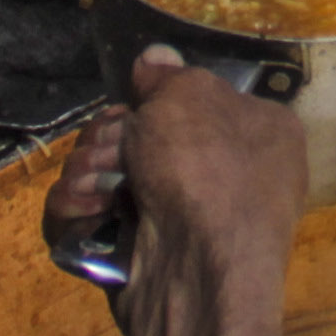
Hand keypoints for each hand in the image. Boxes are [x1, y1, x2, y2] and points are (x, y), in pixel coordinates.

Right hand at [51, 46, 310, 335]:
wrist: (196, 275)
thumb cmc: (208, 173)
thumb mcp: (191, 97)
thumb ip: (168, 76)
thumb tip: (155, 60)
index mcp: (258, 134)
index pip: (196, 101)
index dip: (158, 99)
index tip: (138, 100)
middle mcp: (225, 177)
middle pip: (137, 136)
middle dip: (109, 139)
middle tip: (114, 151)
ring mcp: (178, 220)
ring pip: (105, 174)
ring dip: (87, 173)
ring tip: (98, 190)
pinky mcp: (136, 255)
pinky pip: (89, 218)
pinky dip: (77, 212)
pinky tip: (88, 214)